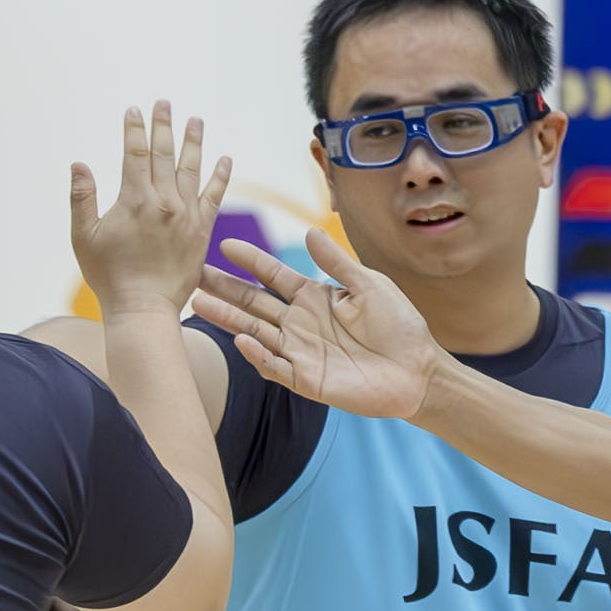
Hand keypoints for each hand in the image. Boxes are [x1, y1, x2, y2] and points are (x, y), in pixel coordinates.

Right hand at [65, 102, 231, 318]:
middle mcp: (164, 202)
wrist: (143, 309)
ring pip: (191, 169)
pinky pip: (214, 196)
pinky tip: (225, 159)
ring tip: (195, 120)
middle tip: (164, 103)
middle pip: (164, 154)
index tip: (133, 110)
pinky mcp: (202, 231)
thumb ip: (82, 199)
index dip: (134, 129)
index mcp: (134, 199)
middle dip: (163, 125)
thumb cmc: (109, 276)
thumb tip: (78, 164)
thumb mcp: (85, 237)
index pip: (135, 153)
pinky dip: (220, 176)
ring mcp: (186, 215)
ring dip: (193, 141)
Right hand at [194, 239, 451, 420]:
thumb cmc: (399, 326)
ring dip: (227, 319)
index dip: (250, 260)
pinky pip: (275, 367)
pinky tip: (243, 339)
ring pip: (254, 332)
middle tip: (191, 274)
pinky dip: (259, 355)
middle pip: (253, 302)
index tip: (223, 243)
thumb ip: (337, 263)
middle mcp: (300, 324)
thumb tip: (309, 231)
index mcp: (314, 297)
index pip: (273, 276)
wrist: (418, 371)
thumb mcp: (370, 286)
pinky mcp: (307, 380)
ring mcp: (300, 352)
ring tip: (198, 303)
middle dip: (223, 288)